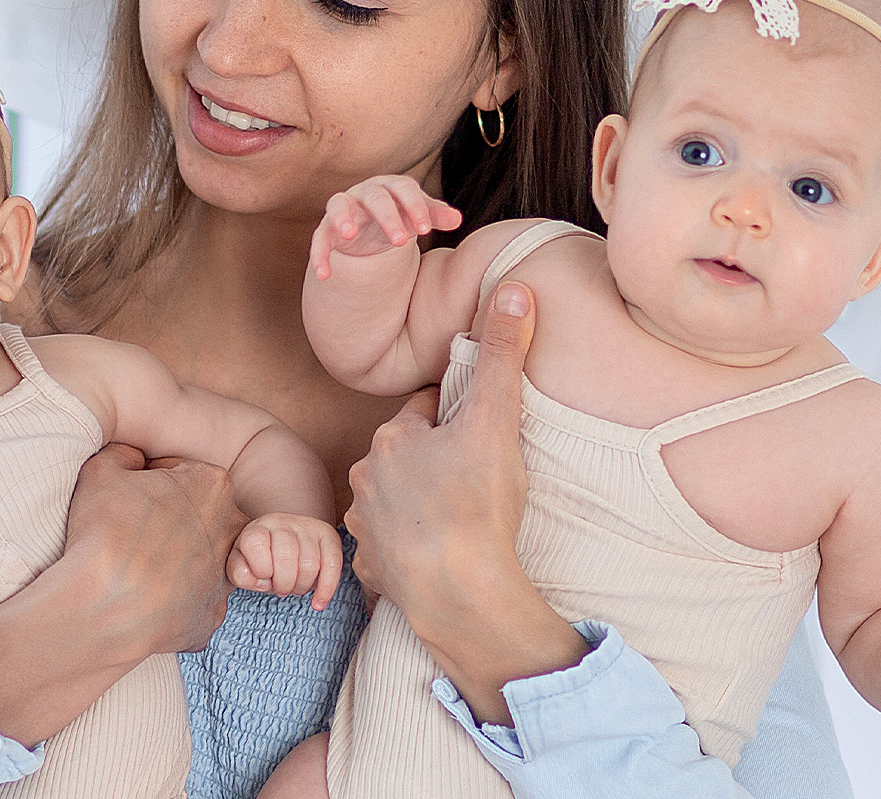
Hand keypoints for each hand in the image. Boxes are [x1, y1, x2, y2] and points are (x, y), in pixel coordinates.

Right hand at [58, 443, 245, 655]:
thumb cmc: (106, 533)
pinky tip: (143, 598)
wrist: (106, 606)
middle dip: (169, 519)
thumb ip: (122, 454)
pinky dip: (172, 600)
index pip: (181, 472)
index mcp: (212, 485)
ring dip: (175, 560)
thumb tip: (130, 458)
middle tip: (131, 532)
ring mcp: (225, 576)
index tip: (128, 498)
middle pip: (198, 515)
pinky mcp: (212, 614)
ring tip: (136, 568)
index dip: (149, 481)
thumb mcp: (100, 471)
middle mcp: (231, 529)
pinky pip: (193, 600)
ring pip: (199, 558)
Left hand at [228, 512, 344, 609]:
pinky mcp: (328, 535)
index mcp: (257, 528)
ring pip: (310, 563)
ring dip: (302, 587)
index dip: (259, 570)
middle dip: (283, 584)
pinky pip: (333, 564)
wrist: (281, 544)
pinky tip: (318, 603)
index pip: (255, 544)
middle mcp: (281, 522)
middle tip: (281, 588)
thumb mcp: (241, 567)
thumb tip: (262, 581)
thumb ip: (240, 574)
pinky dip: (327, 588)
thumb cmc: (260, 562)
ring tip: (295, 587)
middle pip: (286, 556)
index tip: (263, 579)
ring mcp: (307, 526)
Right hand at [308, 174, 461, 278]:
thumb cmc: (399, 216)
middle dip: (387, 217)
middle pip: (375, 198)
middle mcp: (365, 193)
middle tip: (400, 241)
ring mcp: (343, 208)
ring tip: (348, 234)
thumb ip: (433, 216)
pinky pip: (319, 238)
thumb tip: (457, 220)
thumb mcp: (417, 217)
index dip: (415, 206)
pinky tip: (324, 276)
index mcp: (391, 187)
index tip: (426, 230)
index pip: (404, 188)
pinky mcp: (326, 229)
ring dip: (342, 218)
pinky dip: (319, 255)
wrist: (370, 227)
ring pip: (338, 205)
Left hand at [344, 282, 587, 721]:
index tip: (478, 432)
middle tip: (474, 476)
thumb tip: (515, 288)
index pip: (425, 413)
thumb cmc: (475, 504)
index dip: (455, 418)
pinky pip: (387, 553)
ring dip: (415, 506)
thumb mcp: (496, 419)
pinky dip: (406, 553)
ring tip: (455, 519)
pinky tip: (434, 558)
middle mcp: (366, 480)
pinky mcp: (373, 571)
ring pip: (390, 503)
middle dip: (433, 461)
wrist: (458, 591)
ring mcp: (366, 528)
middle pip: (404, 458)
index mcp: (392, 439)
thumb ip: (503, 353)